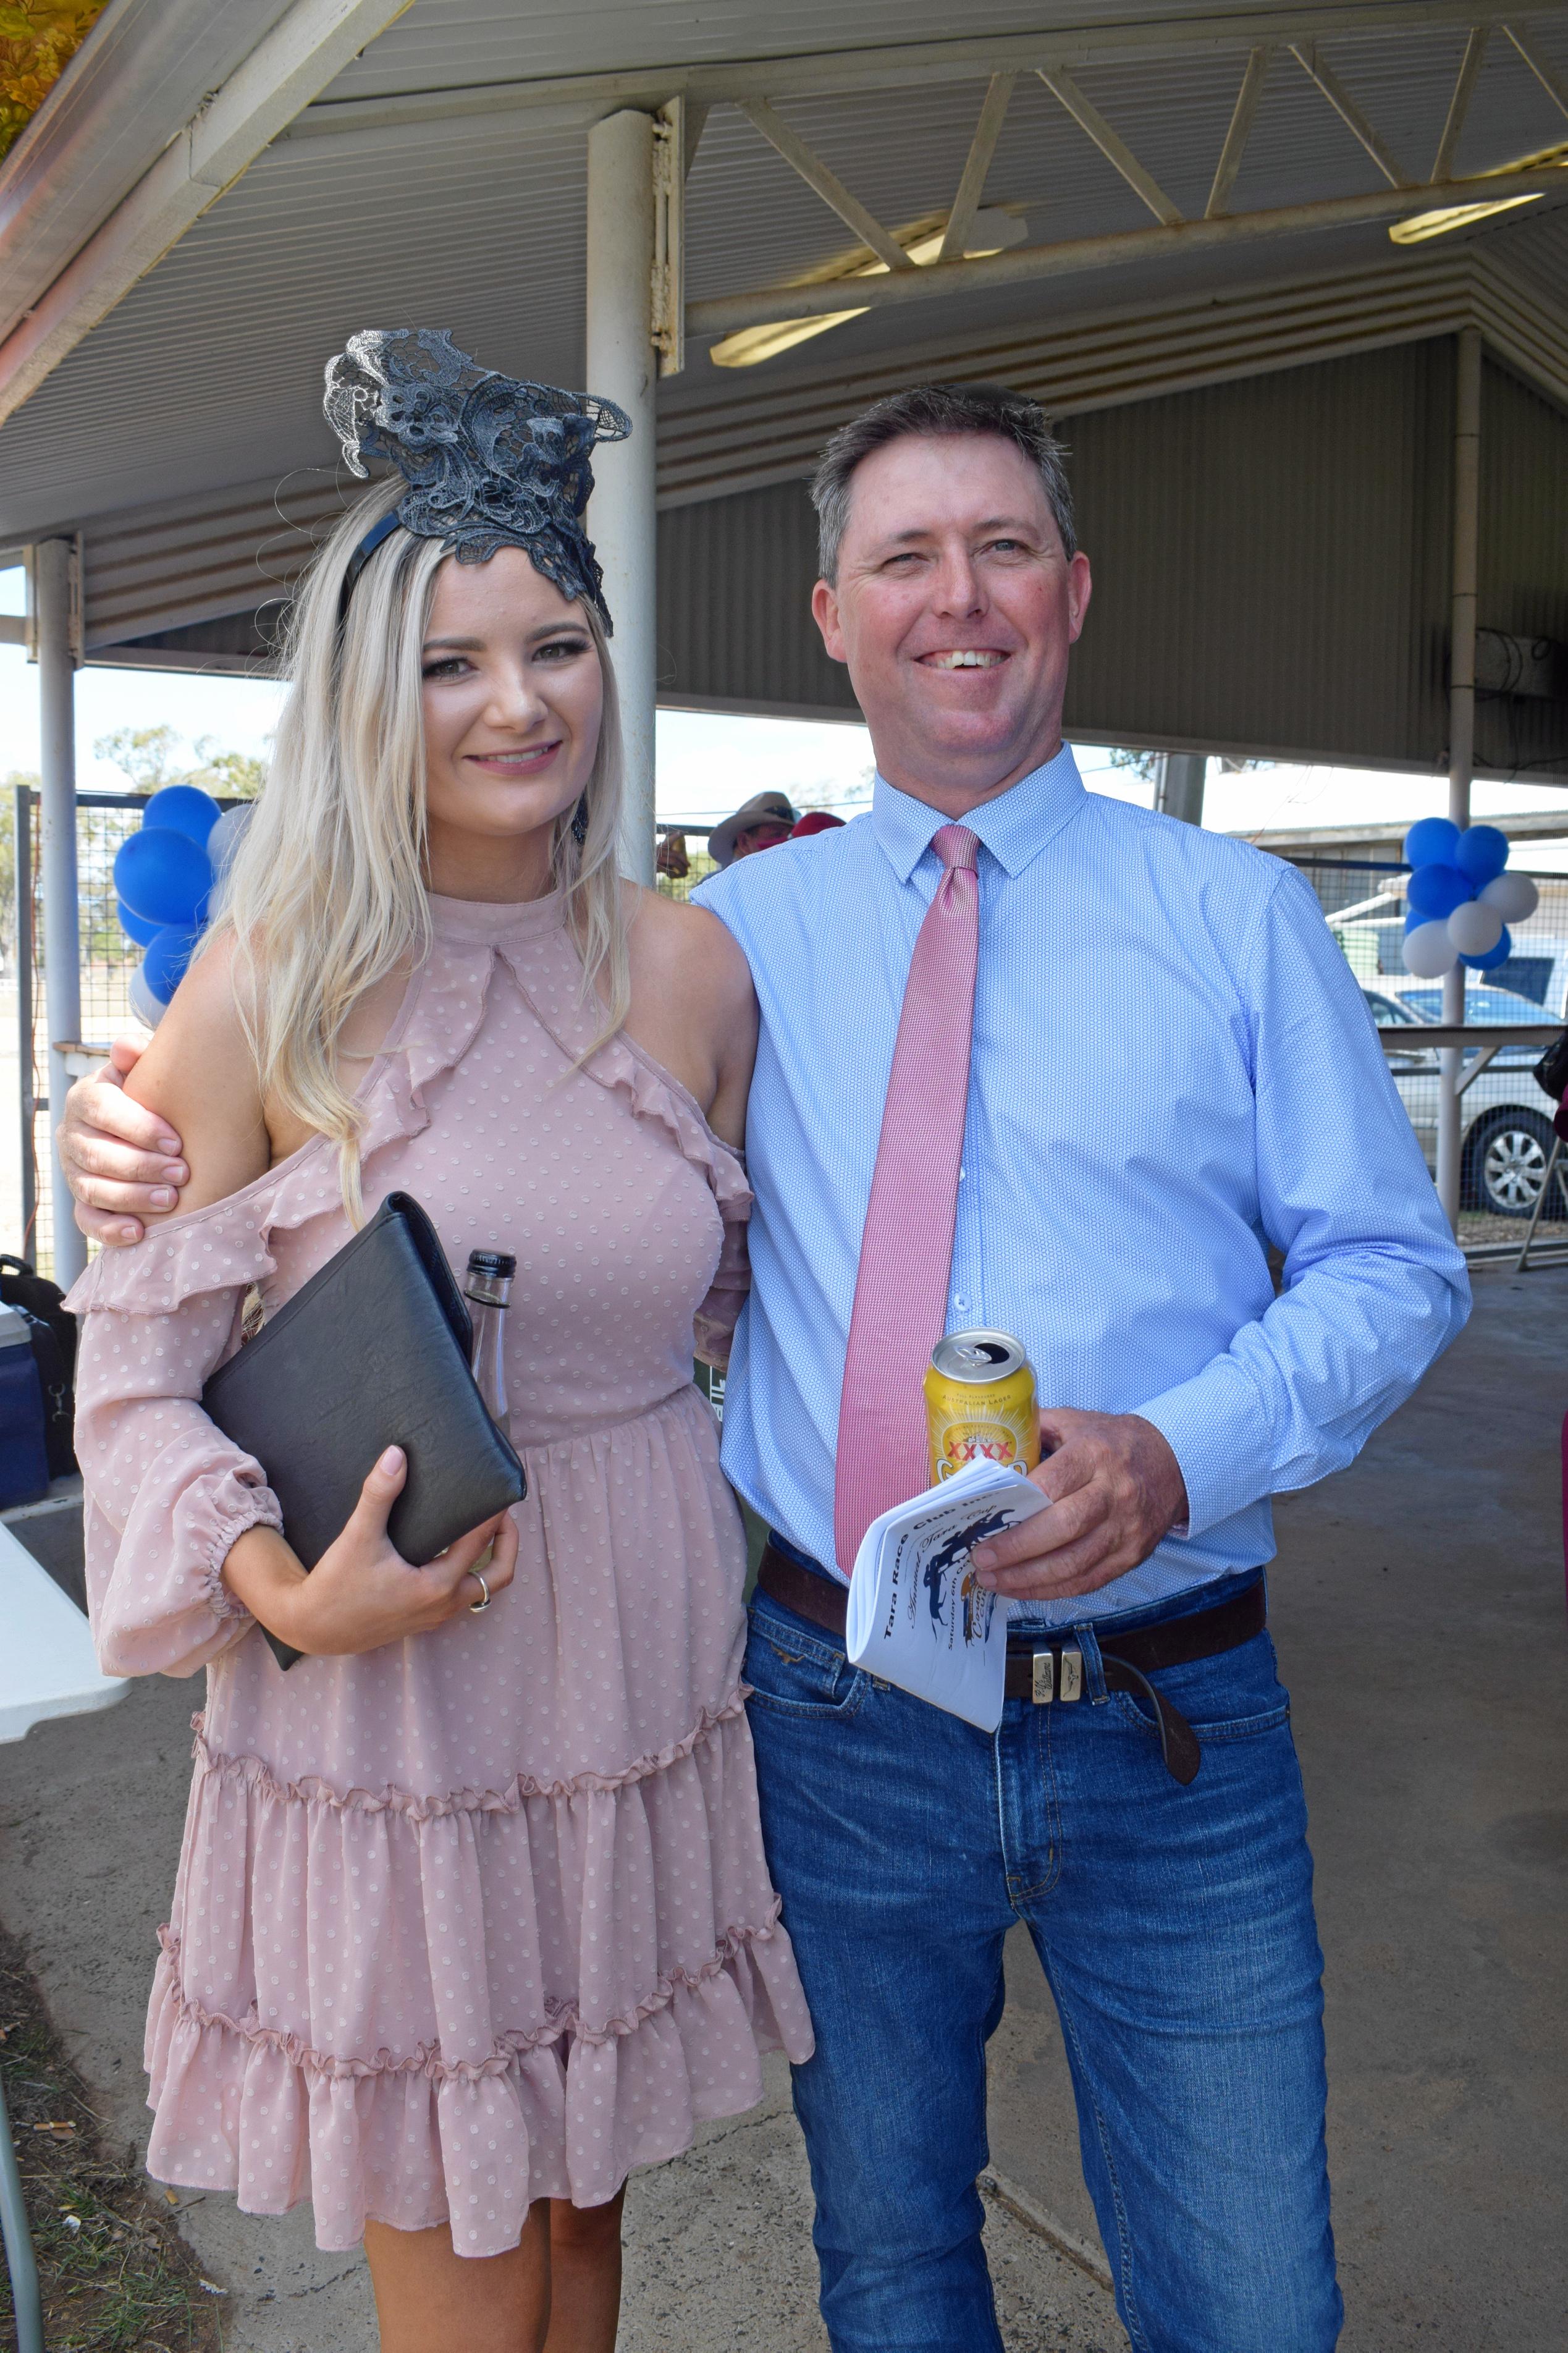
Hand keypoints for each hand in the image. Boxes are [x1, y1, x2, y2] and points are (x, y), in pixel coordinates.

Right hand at [59, 1032, 187, 1245]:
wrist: (145, 1124)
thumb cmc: (152, 1095)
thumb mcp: (146, 1072)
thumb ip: (138, 1057)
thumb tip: (127, 1048)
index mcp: (85, 1098)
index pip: (102, 1110)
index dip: (138, 1128)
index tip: (176, 1142)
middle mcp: (72, 1134)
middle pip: (96, 1154)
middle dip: (141, 1166)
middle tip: (182, 1173)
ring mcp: (73, 1170)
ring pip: (92, 1188)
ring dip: (131, 1197)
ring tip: (171, 1200)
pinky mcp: (82, 1201)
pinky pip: (87, 1220)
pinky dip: (110, 1230)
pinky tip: (140, 1233)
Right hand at [221, 1446, 519, 1655]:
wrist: (312, 1628)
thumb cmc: (336, 1585)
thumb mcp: (357, 1537)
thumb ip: (379, 1495)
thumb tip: (396, 1454)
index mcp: (436, 1586)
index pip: (479, 1543)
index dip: (494, 1514)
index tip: (500, 1490)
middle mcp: (443, 1605)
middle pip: (498, 1575)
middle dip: (507, 1543)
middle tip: (503, 1513)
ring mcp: (434, 1616)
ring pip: (481, 1589)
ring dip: (489, 1560)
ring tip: (482, 1527)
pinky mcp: (422, 1619)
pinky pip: (460, 1596)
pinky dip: (468, 1573)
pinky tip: (451, 1550)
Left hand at [969, 1408, 1187, 1603]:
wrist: (1173, 1461)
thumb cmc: (1113, 1442)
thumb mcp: (1076, 1422)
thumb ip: (1034, 1431)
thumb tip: (986, 1451)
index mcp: (1094, 1454)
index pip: (1053, 1483)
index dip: (1018, 1507)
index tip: (983, 1522)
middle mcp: (1115, 1493)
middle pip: (1064, 1527)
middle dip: (1017, 1549)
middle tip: (981, 1559)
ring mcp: (1126, 1529)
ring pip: (1075, 1562)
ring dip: (1029, 1578)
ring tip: (992, 1579)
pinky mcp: (1132, 1555)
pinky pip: (1088, 1580)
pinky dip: (1052, 1589)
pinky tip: (1023, 1588)